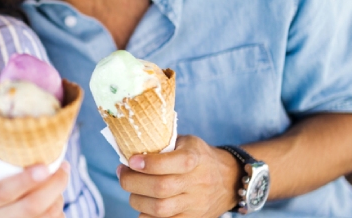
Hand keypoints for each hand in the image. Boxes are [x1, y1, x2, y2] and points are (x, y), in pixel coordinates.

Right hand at [0, 162, 69, 217]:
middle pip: (31, 206)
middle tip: (64, 168)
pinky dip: (58, 213)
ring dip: (58, 199)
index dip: (25, 180)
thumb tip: (41, 164)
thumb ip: (4, 181)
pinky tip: (53, 206)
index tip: (44, 167)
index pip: (3, 191)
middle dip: (54, 185)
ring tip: (56, 187)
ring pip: (46, 216)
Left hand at [116, 135, 240, 216]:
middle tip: (123, 174)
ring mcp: (195, 204)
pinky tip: (142, 206)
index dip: (148, 163)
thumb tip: (129, 148)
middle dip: (133, 182)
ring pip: (160, 209)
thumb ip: (162, 144)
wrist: (229, 179)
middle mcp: (197, 182)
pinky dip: (147, 216)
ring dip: (137, 200)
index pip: (171, 163)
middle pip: (160, 188)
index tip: (131, 161)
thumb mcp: (185, 142)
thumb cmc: (198, 157)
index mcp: (194, 158)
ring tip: (132, 191)